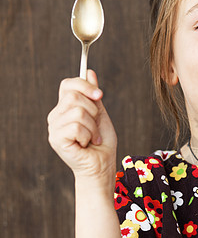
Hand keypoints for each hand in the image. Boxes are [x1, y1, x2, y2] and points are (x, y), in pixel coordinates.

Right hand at [48, 70, 116, 184]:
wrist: (102, 166)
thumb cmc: (102, 142)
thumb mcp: (100, 114)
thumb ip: (93, 95)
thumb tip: (89, 72)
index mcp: (65, 108)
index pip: (68, 84)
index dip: (85, 85)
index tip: (100, 95)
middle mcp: (56, 116)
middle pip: (74, 96)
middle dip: (93, 111)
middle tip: (95, 127)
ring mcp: (54, 128)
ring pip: (78, 111)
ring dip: (93, 126)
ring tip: (92, 137)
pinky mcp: (56, 139)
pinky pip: (76, 126)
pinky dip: (88, 135)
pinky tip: (87, 144)